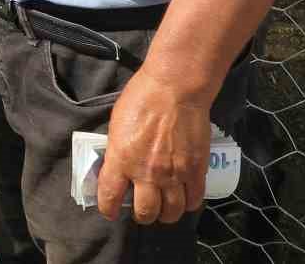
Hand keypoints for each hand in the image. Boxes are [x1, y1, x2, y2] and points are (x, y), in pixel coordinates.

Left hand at [95, 69, 210, 225]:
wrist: (175, 89)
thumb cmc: (141, 99)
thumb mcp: (117, 126)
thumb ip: (117, 151)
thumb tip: (117, 168)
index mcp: (121, 160)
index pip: (110, 197)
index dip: (108, 209)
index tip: (110, 211)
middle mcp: (146, 173)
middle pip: (145, 212)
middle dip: (142, 215)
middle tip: (143, 210)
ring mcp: (173, 174)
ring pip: (171, 212)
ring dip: (166, 214)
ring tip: (163, 209)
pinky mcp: (196, 171)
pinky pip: (193, 200)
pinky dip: (187, 204)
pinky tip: (183, 199)